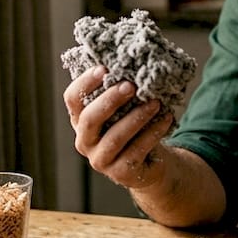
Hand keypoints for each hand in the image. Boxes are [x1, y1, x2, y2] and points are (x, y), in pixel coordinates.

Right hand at [63, 65, 174, 188]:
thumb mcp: (124, 109)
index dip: (85, 83)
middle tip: (131, 86)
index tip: (104, 68)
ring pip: (115, 137)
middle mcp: (85, 141)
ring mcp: (100, 160)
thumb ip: (121, 92)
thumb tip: (133, 63)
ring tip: (155, 102)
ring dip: (137, 117)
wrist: (150, 163)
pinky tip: (165, 119)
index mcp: (81, 120)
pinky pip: (136, 151)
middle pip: (89, 119)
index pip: (73, 99)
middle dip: (110, 100)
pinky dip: (153, 132)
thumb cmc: (134, 128)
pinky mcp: (120, 173)